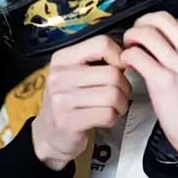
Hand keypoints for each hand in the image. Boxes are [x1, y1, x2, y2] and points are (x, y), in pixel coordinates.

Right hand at [31, 35, 131, 169]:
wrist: (48, 134)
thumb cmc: (71, 98)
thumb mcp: (77, 72)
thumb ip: (99, 59)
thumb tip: (129, 56)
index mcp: (62, 58)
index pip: (102, 43)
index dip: (119, 56)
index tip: (119, 69)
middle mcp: (58, 76)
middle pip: (113, 73)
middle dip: (125, 86)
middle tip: (120, 94)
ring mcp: (61, 100)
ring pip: (113, 95)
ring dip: (122, 104)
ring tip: (114, 107)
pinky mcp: (68, 122)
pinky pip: (108, 115)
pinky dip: (114, 118)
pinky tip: (106, 118)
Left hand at [120, 12, 177, 164]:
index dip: (165, 24)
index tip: (157, 33)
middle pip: (163, 19)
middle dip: (144, 22)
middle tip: (137, 34)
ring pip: (147, 34)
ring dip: (132, 37)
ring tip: (129, 47)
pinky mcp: (164, 82)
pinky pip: (138, 56)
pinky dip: (128, 56)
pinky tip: (128, 64)